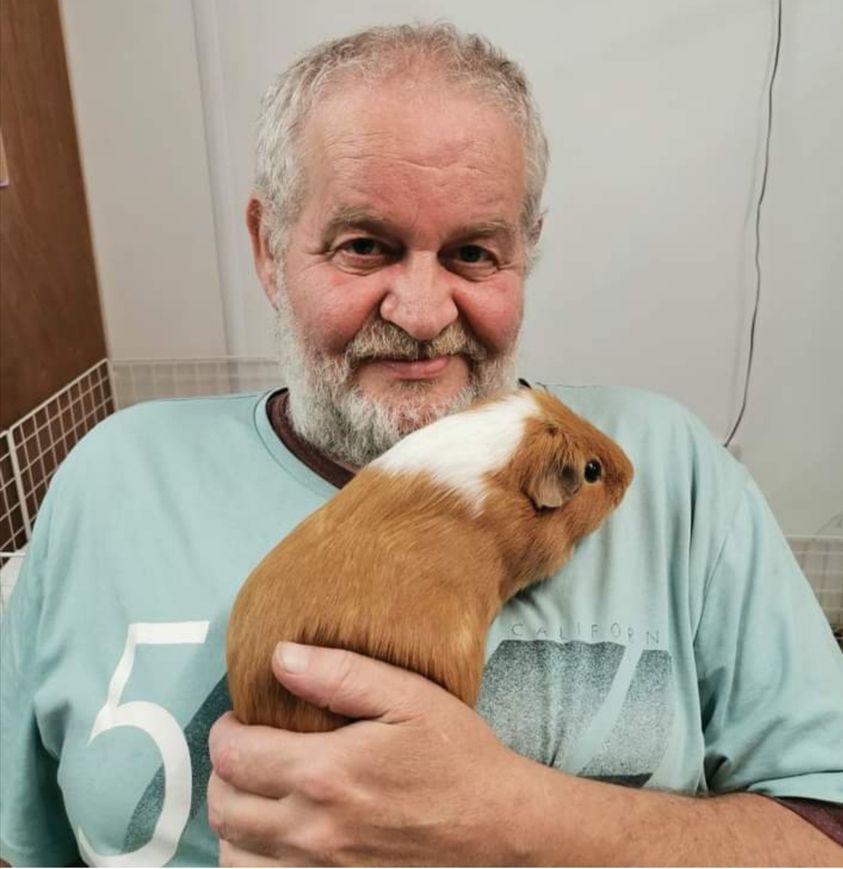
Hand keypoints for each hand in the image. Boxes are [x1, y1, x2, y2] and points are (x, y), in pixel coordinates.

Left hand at [208, 642, 527, 865]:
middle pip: (223, 807)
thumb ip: (340, 674)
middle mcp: (312, 831)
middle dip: (223, 772)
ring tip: (256, 793)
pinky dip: (253, 860)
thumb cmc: (457, 759)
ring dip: (233, 820)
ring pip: (233, 855)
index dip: (225, 731)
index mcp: (325, 773)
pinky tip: (274, 837)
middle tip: (245, 751)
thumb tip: (280, 656)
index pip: (233, 755)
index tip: (239, 719)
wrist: (499, 829)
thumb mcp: (409, 697)